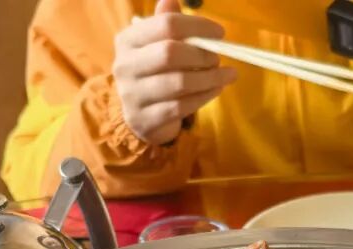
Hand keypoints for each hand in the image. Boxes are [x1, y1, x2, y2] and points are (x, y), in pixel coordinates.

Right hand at [113, 0, 236, 145]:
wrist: (140, 116)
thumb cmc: (154, 73)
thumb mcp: (155, 46)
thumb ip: (166, 23)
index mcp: (127, 40)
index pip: (166, 24)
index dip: (197, 26)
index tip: (219, 33)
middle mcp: (125, 66)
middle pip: (170, 53)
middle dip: (202, 54)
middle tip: (218, 58)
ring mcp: (133, 95)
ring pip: (179, 83)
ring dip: (210, 78)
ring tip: (227, 74)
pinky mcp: (147, 120)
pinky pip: (182, 107)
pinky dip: (205, 96)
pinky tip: (217, 89)